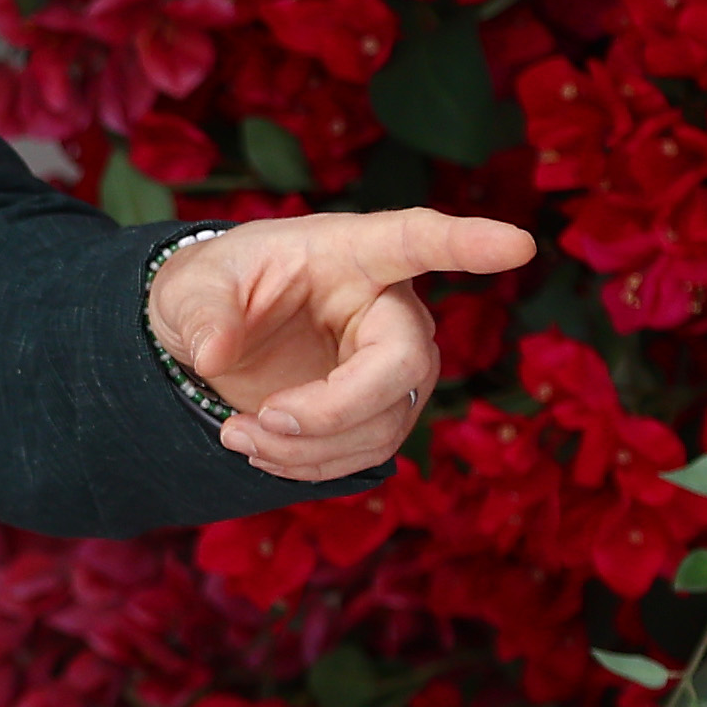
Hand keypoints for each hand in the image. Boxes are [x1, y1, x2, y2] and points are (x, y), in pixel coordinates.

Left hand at [151, 207, 539, 483]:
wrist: (210, 335)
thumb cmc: (213, 289)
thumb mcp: (188, 289)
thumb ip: (200, 315)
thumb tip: (215, 355)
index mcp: (351, 252)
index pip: (417, 241)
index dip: (468, 245)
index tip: (518, 244)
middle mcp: (388, 307)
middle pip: (403, 366)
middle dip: (332, 410)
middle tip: (260, 419)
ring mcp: (393, 364)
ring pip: (385, 424)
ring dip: (306, 448)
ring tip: (236, 435)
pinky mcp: (381, 411)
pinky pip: (368, 454)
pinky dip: (310, 466)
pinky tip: (260, 451)